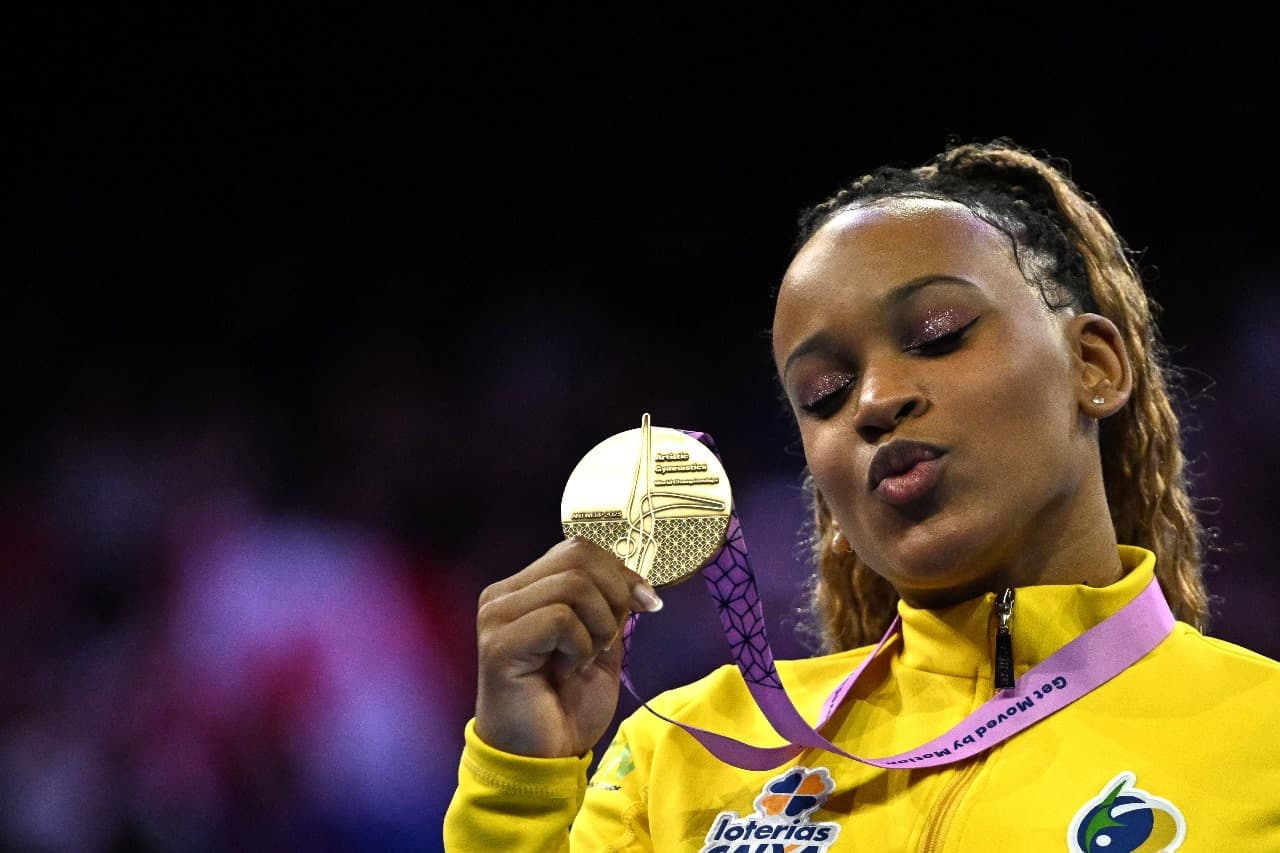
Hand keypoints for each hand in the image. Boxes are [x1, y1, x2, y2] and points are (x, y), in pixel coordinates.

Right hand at [473, 536, 663, 757]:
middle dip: (614, 597)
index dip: (620, 572)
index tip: (648, 604)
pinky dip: (580, 647)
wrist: (543, 760)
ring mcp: (496, 617)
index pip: (578, 549)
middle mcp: (502, 595)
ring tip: (582, 660)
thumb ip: (610, 607)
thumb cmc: (566, 706)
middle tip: (607, 641)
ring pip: (573, 586)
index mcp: (524, 589)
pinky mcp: (499, 644)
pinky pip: (561, 619)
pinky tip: (566, 671)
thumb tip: (637, 584)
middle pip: (578, 557)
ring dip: (599, 626)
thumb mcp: (601, 645)